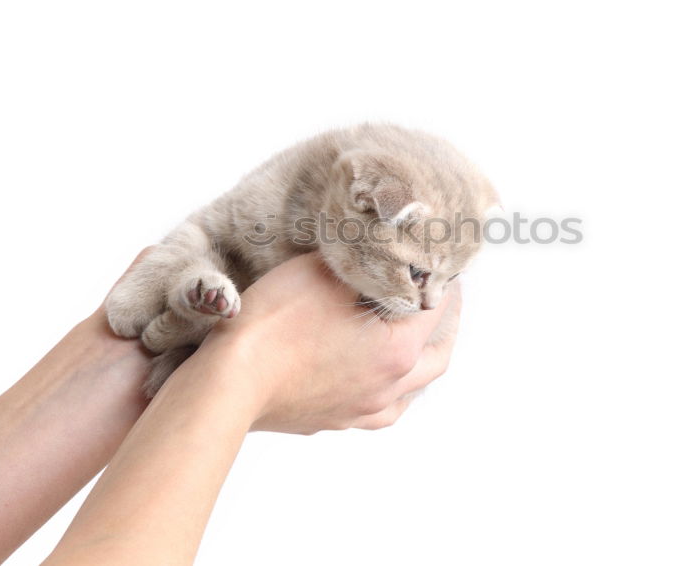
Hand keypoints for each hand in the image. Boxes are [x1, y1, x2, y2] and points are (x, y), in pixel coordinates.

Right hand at [202, 253, 461, 434]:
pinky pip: (380, 408)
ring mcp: (363, 409)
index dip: (441, 278)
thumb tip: (385, 253)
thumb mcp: (324, 271)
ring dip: (422, 360)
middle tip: (442, 296)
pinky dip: (391, 389)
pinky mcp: (335, 420)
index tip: (439, 260)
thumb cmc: (275, 322)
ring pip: (412, 387)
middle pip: (438, 353)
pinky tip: (378, 378)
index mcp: (399, 348)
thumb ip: (363, 261)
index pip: (438, 305)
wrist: (228, 382)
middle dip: (445, 322)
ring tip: (416, 337)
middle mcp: (390, 385)